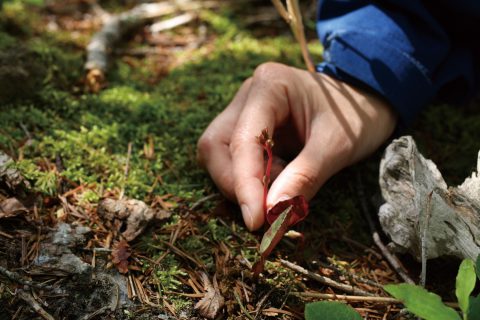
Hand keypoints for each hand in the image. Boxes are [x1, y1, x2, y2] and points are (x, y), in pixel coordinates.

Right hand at [197, 62, 396, 230]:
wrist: (368, 102)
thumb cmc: (357, 116)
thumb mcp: (338, 146)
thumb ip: (304, 177)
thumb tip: (273, 213)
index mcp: (270, 85)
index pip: (243, 139)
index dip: (245, 182)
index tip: (256, 219)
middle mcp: (248, 96)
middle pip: (215, 146)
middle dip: (235, 183)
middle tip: (265, 209)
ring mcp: (245, 112)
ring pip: (218, 155)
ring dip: (241, 184)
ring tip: (279, 189)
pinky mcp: (249, 129)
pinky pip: (234, 160)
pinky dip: (251, 180)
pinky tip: (279, 181)